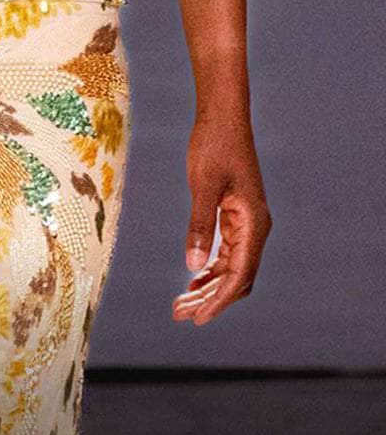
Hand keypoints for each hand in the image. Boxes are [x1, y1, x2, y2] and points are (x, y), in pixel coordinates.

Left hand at [172, 111, 271, 325]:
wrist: (222, 116)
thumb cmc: (214, 145)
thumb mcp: (203, 185)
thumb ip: (199, 224)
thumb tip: (191, 265)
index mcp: (254, 223)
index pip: (240, 274)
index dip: (219, 299)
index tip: (198, 318)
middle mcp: (255, 228)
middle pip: (236, 277)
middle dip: (210, 299)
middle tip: (180, 315)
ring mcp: (246, 223)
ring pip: (230, 267)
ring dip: (208, 287)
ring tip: (181, 305)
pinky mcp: (234, 216)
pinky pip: (226, 253)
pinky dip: (210, 269)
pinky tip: (192, 280)